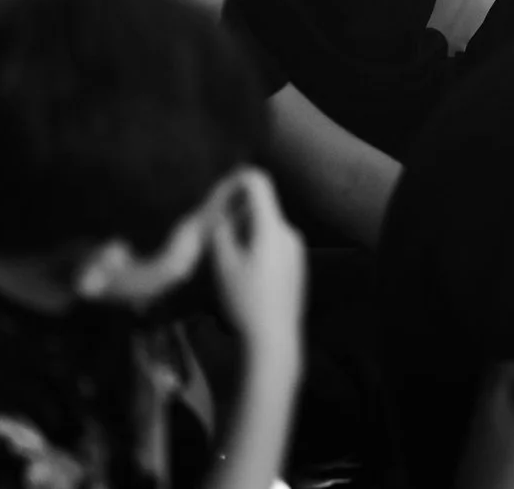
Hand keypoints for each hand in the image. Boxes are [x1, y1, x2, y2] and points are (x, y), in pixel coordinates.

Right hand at [205, 169, 306, 353]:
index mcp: (272, 227)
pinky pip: (275, 243)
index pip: (260, 183)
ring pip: (267, 227)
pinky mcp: (298, 263)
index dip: (240, 176)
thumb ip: (221, 232)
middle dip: (238, 213)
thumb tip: (220, 213)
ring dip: (247, 232)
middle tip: (215, 229)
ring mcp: (297, 248)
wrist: (274, 336)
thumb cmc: (245, 300)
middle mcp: (289, 231)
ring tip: (227, 256)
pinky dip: (258, 246)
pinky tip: (245, 271)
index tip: (221, 184)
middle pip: (262, 207)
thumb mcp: (223, 265)